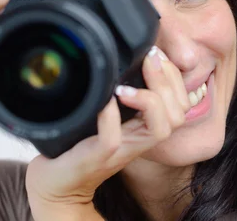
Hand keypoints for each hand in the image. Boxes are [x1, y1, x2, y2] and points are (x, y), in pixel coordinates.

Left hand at [25, 46, 191, 219]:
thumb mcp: (104, 115)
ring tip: (125, 85)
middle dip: (168, 80)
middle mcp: (139, 140)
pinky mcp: (98, 157)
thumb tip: (120, 57)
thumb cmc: (78, 145)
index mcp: (144, 127)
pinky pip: (113, 139)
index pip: (181, 104)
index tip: (155, 53)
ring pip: (161, 128)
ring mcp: (120, 150)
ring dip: (149, 99)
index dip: (174, 77)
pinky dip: (110, 115)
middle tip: (148, 59)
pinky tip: (104, 100)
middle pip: (178, 114)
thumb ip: (117, 93)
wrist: (56, 183)